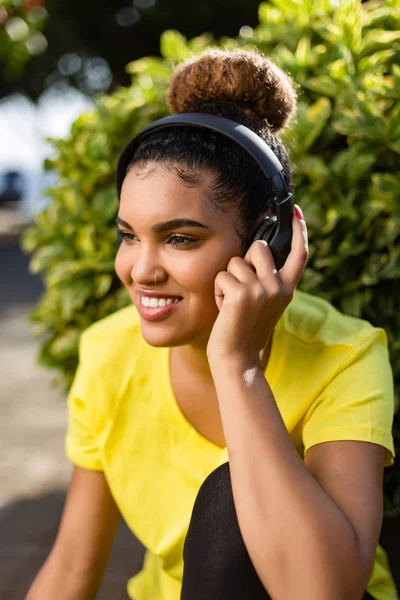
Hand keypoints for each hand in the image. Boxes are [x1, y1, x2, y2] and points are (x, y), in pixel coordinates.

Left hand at [206, 206, 308, 366]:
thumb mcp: (265, 303)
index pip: (299, 254)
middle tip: (240, 285)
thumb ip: (267, 280)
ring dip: (227, 280)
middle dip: (244, 258)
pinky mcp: (241, 293)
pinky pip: (221, 276)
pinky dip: (217, 292)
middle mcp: (278, 287)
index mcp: (287, 289)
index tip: (296, 212)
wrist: (238, 359)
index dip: (299, 230)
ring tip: (231, 304)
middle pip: (259, 247)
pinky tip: (224, 310)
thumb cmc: (245, 331)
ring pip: (235, 262)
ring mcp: (262, 290)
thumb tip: (257, 249)